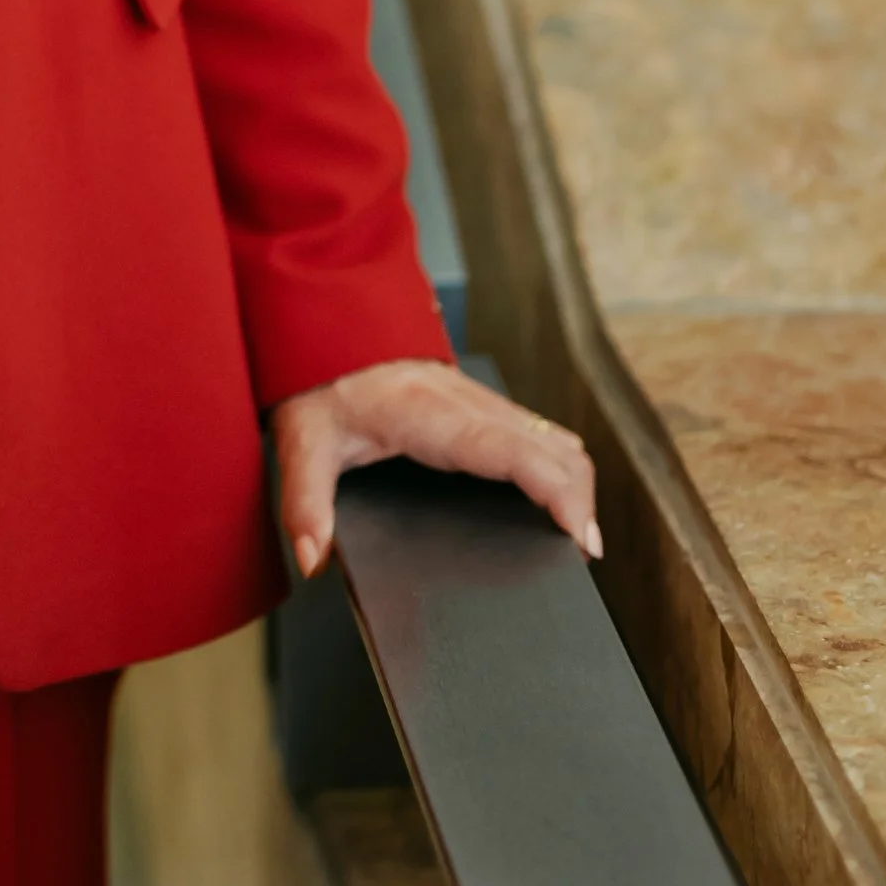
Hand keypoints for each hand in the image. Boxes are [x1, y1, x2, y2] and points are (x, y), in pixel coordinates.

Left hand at [272, 357, 600, 582]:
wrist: (327, 325)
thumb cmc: (319, 382)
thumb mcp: (302, 444)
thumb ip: (305, 504)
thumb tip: (313, 559)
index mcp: (430, 414)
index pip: (511, 451)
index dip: (555, 491)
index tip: (578, 533)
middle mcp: (467, 404)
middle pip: (552, 448)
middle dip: (580, 500)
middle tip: (584, 554)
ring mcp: (481, 401)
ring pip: (554, 437)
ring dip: (576, 482)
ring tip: (577, 536)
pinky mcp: (483, 406)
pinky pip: (539, 433)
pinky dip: (561, 467)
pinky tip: (557, 501)